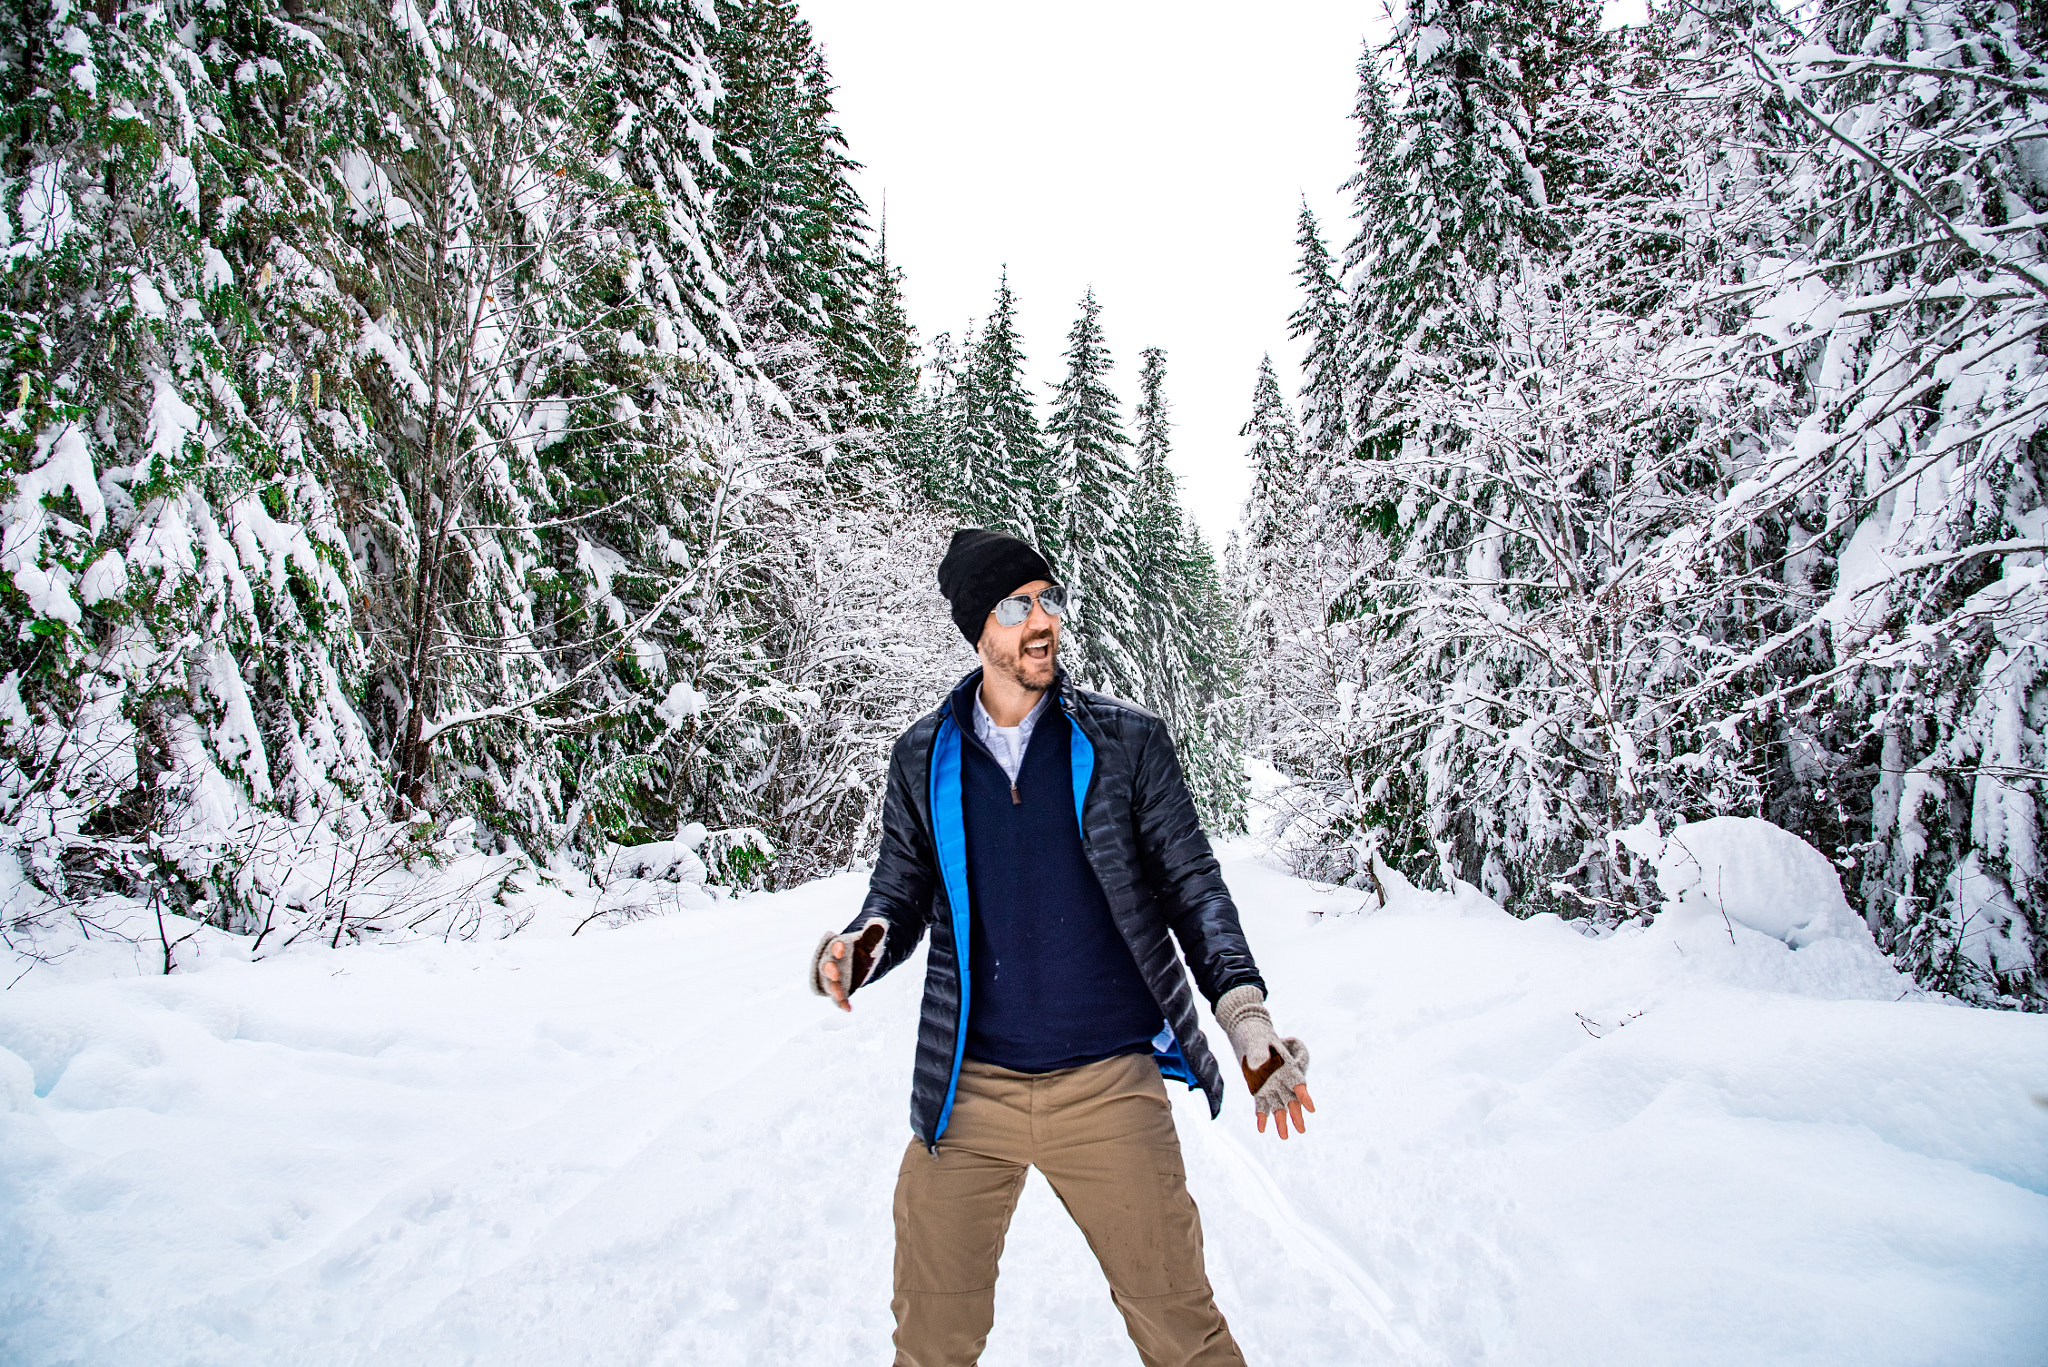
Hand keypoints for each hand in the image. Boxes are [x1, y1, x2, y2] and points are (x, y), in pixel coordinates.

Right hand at [810, 920, 886, 1009]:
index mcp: (837, 946)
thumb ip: (873, 934)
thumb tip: (880, 924)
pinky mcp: (838, 988)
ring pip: (828, 983)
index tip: (842, 948)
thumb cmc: (863, 947)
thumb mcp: (870, 940)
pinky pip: (836, 997)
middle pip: (825, 965)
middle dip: (829, 970)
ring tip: (840, 995)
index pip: (833, 945)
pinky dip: (841, 1003)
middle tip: (835, 974)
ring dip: (833, 989)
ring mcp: (833, 976)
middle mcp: (831, 961)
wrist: (861, 959)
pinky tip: (848, 1008)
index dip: (837, 947)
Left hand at [1214, 984, 1314, 1139]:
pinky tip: (1262, 1128)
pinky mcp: (1258, 1088)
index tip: (1311, 1108)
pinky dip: (1262, 1116)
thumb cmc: (1255, 1034)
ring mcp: (1270, 1084)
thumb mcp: (1257, 1040)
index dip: (1305, 1096)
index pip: (1298, 1083)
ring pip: (1278, 1106)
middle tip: (1301, 1130)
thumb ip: (1259, 1052)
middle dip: (1296, 1115)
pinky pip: (1262, 1104)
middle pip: (1291, 1100)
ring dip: (1281, 1121)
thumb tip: (1259, 1065)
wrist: (1246, 1033)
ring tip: (1284, 1137)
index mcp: (1285, 1066)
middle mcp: (1280, 1078)